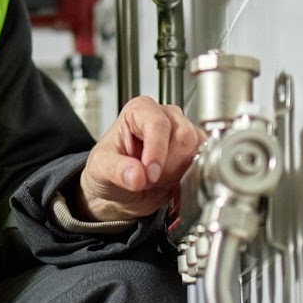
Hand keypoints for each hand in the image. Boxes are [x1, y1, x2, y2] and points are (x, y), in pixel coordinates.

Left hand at [74, 96, 203, 222]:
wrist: (118, 192)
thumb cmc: (108, 170)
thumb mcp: (100, 169)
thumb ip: (117, 170)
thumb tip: (137, 175)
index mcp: (140, 110)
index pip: (158, 123)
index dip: (157, 150)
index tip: (150, 173)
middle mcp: (165, 117)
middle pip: (184, 135)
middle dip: (168, 163)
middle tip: (149, 178)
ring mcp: (182, 134)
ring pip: (196, 149)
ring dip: (178, 171)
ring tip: (158, 179)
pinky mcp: (193, 154)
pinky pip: (202, 163)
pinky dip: (189, 177)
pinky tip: (170, 183)